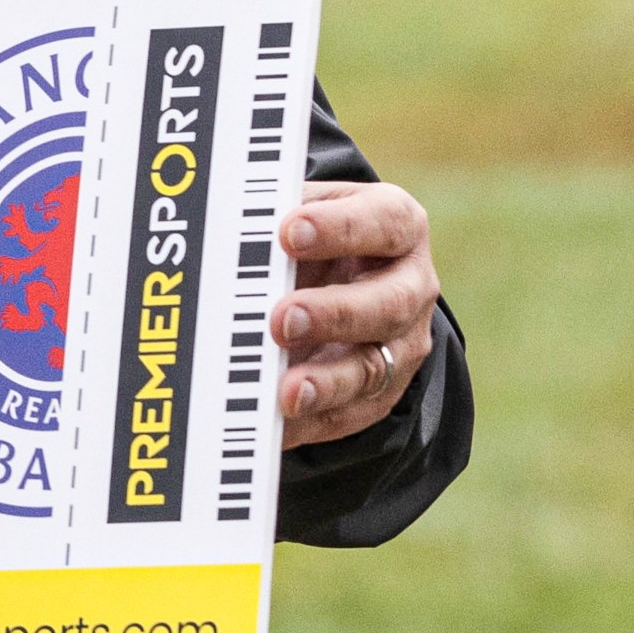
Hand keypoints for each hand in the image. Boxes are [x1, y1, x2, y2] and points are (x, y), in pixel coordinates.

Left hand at [274, 179, 439, 447]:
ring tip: (286, 390)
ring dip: (327, 382)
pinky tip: (275, 421)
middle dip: (333, 314)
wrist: (342, 280)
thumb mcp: (302, 210)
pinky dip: (310, 422)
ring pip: (372, 369)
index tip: (289, 232)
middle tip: (281, 319)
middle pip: (387, 304)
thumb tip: (224, 219)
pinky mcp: (379, 393)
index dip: (341, 227)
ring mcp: (400, 345)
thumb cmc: (316, 237)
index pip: (384, 222)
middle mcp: (409, 287)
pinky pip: (347, 414)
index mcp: (396, 227)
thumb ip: (273, 212)